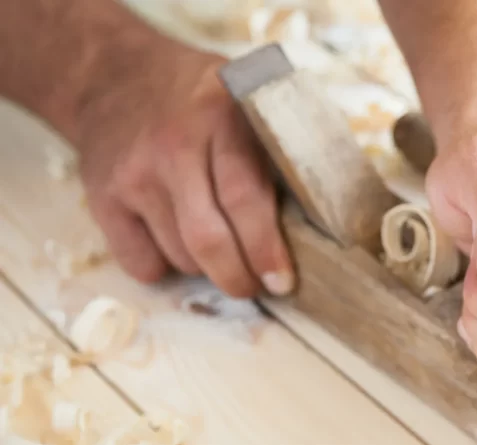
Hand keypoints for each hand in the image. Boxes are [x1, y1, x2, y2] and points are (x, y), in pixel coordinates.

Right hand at [75, 42, 292, 297]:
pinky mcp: (102, 197)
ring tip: (219, 247)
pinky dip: (165, 267)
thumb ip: (278, 149)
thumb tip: (323, 224)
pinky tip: (175, 241)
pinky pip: (141, 262)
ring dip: (206, 268)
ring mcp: (133, 174)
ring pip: (180, 256)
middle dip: (238, 277)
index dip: (267, 250)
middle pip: (209, 239)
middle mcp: (172, 147)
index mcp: (222, 120)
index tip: (283, 281)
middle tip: (254, 286)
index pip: (246, 198)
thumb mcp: (246, 101)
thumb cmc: (202, 99)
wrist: (116, 74)